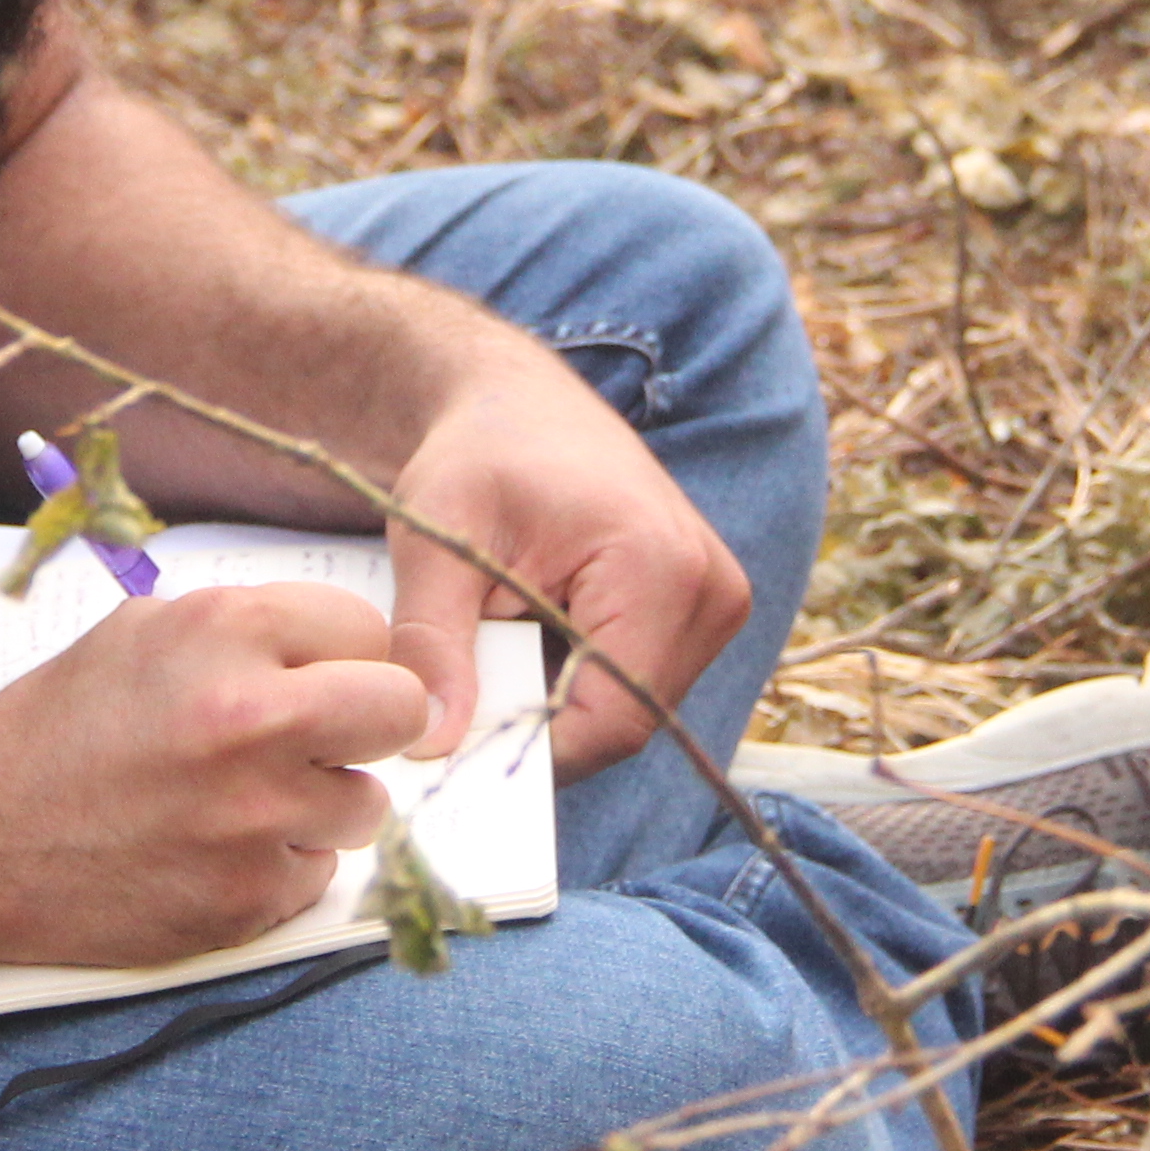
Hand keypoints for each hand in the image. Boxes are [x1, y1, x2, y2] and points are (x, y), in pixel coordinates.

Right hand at [0, 581, 429, 968]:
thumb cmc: (56, 731)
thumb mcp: (144, 633)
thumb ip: (249, 630)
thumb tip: (345, 647)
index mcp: (226, 633)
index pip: (370, 631)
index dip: (347, 656)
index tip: (321, 676)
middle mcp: (251, 720)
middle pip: (400, 712)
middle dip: (373, 723)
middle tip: (328, 736)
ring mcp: (256, 819)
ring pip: (366, 806)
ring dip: (320, 804)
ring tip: (242, 800)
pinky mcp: (248, 899)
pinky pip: (317, 874)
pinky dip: (279, 866)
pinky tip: (213, 851)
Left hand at [382, 342, 747, 782]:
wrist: (517, 403)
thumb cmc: (476, 455)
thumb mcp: (435, 543)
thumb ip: (432, 645)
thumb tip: (432, 745)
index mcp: (660, 568)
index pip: (612, 720)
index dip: (530, 747)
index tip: (455, 739)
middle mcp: (712, 590)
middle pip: (626, 720)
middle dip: (540, 720)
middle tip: (467, 682)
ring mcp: (717, 600)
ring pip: (633, 707)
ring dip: (560, 698)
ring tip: (504, 638)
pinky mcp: (705, 606)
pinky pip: (641, 681)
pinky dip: (581, 677)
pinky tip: (536, 632)